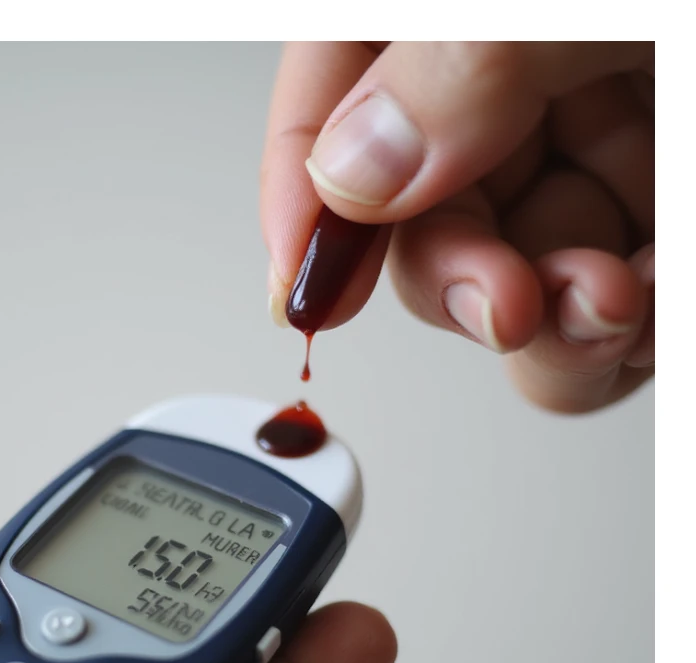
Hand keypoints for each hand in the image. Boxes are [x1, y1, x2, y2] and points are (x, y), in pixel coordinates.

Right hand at [262, 42, 654, 412]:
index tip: (300, 292)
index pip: (336, 76)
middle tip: (500, 304)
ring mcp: (595, 141)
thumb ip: (457, 65)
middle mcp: (520, 75)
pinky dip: (621, 337)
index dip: (301, 194)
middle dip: (458, 281)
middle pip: (417, 208)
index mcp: (467, 13)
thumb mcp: (587, 2)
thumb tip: (346, 173)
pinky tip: (655, 301)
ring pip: (504, 279)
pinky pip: (596, 312)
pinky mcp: (654, 218)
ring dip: (549, 326)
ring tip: (613, 301)